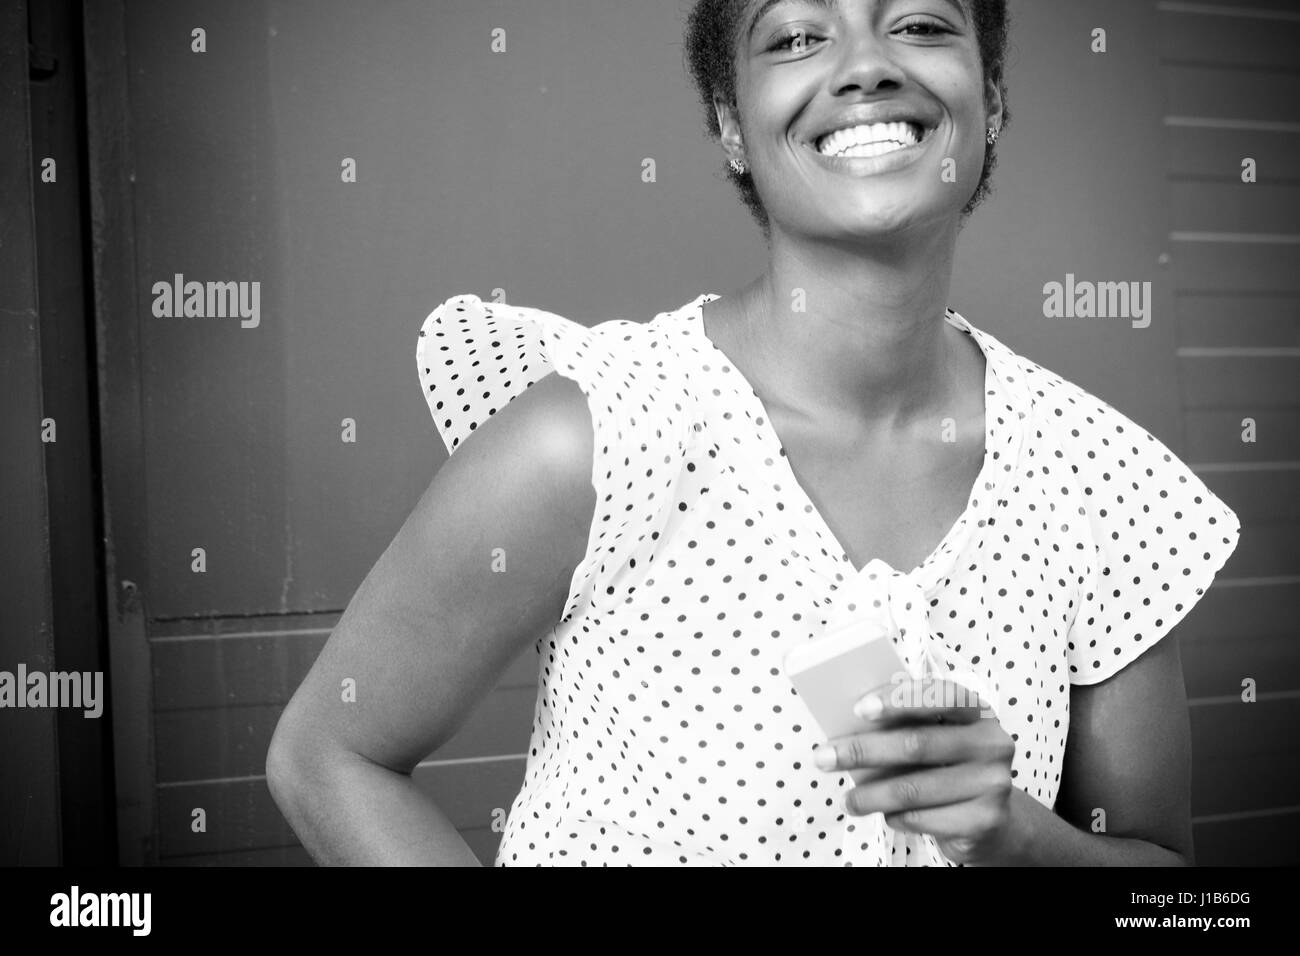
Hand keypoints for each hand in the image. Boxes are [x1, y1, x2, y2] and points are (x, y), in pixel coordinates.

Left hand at [812, 677, 1022, 864]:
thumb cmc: (948, 768)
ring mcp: (993, 782)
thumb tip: (848, 726)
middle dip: (862, 750)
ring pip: (913, 788)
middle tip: (824, 757)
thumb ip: (905, 726)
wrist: (992, 821)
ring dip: (870, 795)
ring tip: (847, 800)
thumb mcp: (935, 738)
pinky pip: (924, 817)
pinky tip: (886, 815)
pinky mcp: (986, 819)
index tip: (858, 709)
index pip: (939, 694)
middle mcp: (991, 743)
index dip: (898, 700)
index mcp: (977, 711)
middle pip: (917, 744)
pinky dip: (896, 817)